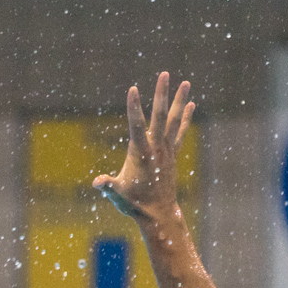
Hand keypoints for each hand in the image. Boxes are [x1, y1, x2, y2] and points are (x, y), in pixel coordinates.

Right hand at [93, 72, 193, 223]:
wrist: (158, 214)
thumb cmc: (134, 203)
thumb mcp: (117, 194)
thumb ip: (107, 185)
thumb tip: (97, 182)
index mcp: (140, 153)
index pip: (136, 125)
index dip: (134, 107)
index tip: (133, 89)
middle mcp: (156, 147)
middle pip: (159, 115)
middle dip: (161, 94)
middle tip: (164, 74)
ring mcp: (167, 150)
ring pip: (173, 120)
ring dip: (179, 100)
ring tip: (186, 82)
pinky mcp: (173, 155)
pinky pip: (180, 132)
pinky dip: (185, 118)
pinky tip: (190, 105)